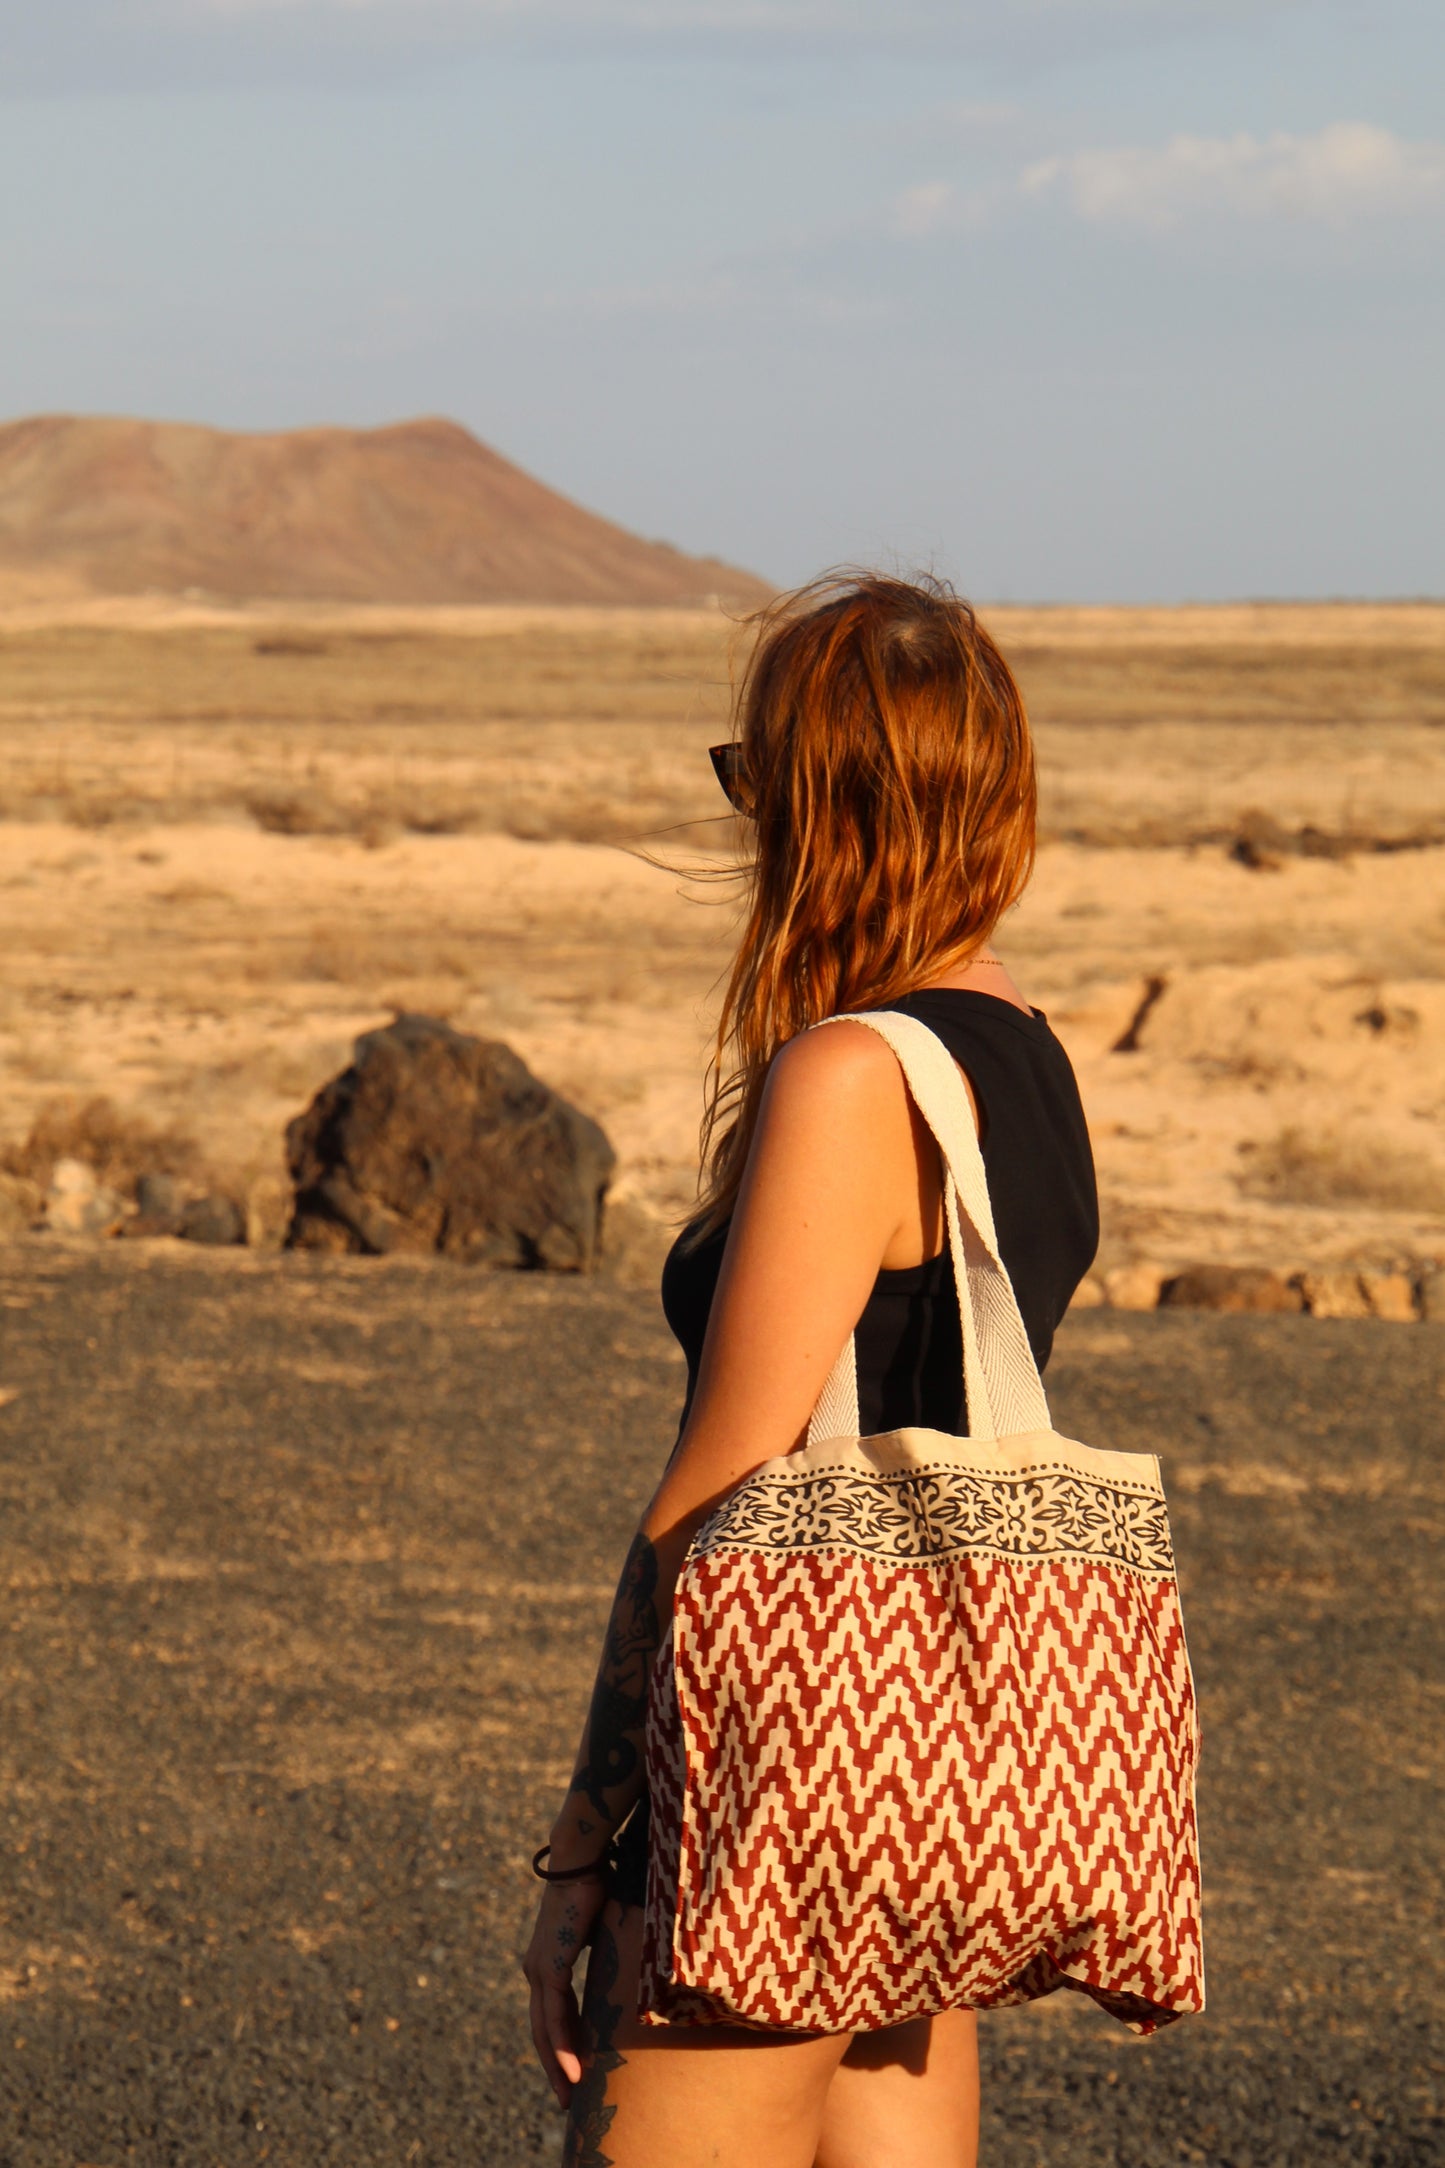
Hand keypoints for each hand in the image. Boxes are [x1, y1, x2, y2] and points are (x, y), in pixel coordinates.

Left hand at [521, 1873, 608, 2108]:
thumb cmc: (594, 1886)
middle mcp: (536, 1971)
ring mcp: (539, 1971)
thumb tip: (626, 1966)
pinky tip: (574, 2070)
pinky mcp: (549, 1968)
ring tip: (571, 2096)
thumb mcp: (600, 1932)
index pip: (552, 2016)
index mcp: (547, 1963)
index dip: (563, 2045)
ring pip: (545, 2031)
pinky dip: (563, 2046)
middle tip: (568, 2101)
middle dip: (555, 2068)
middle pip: (542, 2031)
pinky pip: (554, 2017)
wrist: (580, 1860)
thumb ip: (604, 1954)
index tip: (576, 2072)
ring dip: (557, 2066)